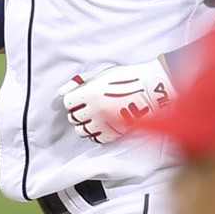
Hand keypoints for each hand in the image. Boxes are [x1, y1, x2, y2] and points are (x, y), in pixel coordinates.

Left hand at [59, 60, 175, 143]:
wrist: (153, 90)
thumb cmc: (128, 79)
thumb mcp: (102, 74)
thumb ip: (80, 83)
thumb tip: (61, 92)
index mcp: (91, 93)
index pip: (68, 103)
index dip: (72, 99)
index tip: (79, 98)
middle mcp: (96, 110)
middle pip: (73, 118)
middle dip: (78, 112)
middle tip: (87, 107)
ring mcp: (105, 123)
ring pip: (82, 131)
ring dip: (85, 124)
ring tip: (94, 117)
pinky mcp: (115, 133)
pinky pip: (97, 139)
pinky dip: (96, 133)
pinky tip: (102, 125)